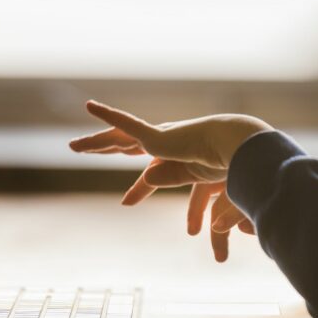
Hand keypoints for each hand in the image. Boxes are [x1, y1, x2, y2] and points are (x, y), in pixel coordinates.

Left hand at [68, 100, 272, 260]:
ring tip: (75, 146)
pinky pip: (127, 125)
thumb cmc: (234, 168)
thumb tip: (175, 211)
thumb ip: (187, 196)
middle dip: (107, 148)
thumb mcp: (205, 188)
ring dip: (98, 142)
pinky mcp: (158, 138)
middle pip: (128, 146)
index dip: (139, 188)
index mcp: (182, 156)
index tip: (126, 202)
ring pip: (120, 138)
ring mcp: (162, 139)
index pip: (153, 173)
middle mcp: (168, 144)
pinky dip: (109, 115)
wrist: (242, 149)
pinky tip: (91, 106)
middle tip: (83, 150)